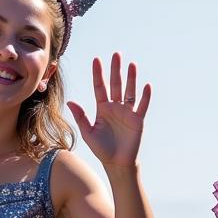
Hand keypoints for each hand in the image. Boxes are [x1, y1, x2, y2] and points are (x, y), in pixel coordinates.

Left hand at [67, 53, 150, 167]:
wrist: (117, 163)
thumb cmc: (102, 150)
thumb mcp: (88, 133)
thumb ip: (81, 117)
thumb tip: (70, 102)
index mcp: (102, 109)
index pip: (99, 87)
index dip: (98, 74)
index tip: (96, 59)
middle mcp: (115, 107)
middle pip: (115, 84)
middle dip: (115, 69)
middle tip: (116, 54)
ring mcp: (127, 113)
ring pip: (129, 91)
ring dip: (131, 78)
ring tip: (131, 64)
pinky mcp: (137, 120)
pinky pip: (141, 106)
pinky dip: (145, 96)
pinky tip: (146, 85)